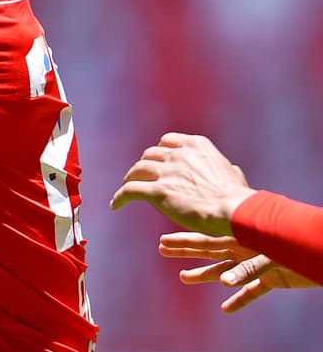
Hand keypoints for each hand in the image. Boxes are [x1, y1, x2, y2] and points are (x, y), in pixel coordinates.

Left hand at [110, 132, 254, 235]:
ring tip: (127, 188)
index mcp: (196, 145)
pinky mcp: (157, 191)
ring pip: (136, 170)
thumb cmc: (237, 197)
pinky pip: (129, 191)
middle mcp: (178, 155)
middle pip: (150, 155)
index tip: (156, 161)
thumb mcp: (233, 173)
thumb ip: (226, 168)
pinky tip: (115, 205)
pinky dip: (120, 197)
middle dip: (145, 165)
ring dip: (130, 179)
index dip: (159, 152)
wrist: (233, 210)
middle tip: (142, 177)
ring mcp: (166, 172)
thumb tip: (232, 169)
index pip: (167, 141)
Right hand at [159, 231, 317, 311]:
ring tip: (184, 277)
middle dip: (186, 251)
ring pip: (225, 272)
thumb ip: (249, 268)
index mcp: (243, 239)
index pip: (207, 239)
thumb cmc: (298, 246)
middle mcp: (246, 250)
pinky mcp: (273, 280)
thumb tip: (223, 283)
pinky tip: (226, 308)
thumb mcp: (272, 252)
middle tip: (163, 250)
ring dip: (205, 275)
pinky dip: (239, 300)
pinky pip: (252, 292)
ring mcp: (258, 265)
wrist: (322, 253)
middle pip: (210, 252)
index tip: (162, 242)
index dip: (184, 242)